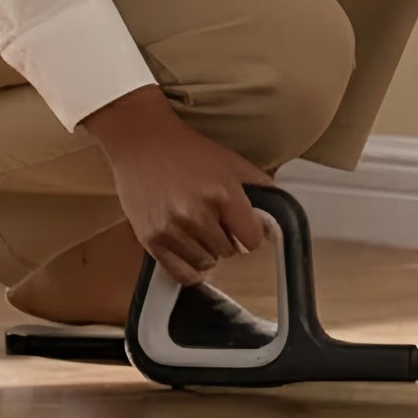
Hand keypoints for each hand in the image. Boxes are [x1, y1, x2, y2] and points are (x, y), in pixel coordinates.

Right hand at [83, 86, 271, 283]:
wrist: (144, 144)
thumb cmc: (191, 152)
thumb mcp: (234, 163)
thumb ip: (261, 190)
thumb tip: (273, 222)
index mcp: (224, 195)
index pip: (253, 239)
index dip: (252, 233)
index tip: (245, 227)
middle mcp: (197, 215)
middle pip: (229, 251)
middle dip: (227, 238)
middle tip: (215, 220)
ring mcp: (171, 229)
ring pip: (205, 263)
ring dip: (206, 251)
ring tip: (198, 229)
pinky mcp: (150, 239)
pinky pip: (179, 273)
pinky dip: (189, 266)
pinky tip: (189, 250)